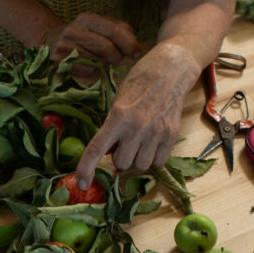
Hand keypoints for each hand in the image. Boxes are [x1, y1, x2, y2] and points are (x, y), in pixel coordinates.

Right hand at [47, 13, 139, 66]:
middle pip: (107, 48)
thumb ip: (120, 29)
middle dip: (118, 56)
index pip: (113, 31)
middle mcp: (73, 31)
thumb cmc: (84, 34)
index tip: (136, 53)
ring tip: (101, 59)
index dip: (129, 43)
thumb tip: (134, 43)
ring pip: (98, 62)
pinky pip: (87, 72)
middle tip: (117, 58)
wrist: (51, 40)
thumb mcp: (100, 25)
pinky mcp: (59, 63)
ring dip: (105, 64)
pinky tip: (89, 64)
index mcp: (86, 18)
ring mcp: (64, 48)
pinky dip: (93, 71)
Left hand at [75, 40, 198, 178]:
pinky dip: (153, 156)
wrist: (171, 69)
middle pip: (121, 163)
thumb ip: (112, 127)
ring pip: (140, 165)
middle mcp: (137, 127)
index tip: (81, 183)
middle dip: (119, 157)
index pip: (97, 149)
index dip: (86, 169)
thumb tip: (107, 153)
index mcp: (119, 116)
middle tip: (124, 141)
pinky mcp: (172, 135)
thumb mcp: (118, 100)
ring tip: (140, 139)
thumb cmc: (140, 82)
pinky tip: (152, 140)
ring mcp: (157, 132)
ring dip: (136, 158)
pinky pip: (158, 162)